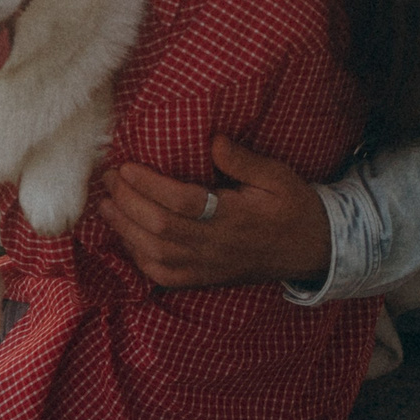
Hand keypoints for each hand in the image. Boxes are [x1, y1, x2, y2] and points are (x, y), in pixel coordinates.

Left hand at [94, 134, 331, 290]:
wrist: (313, 251)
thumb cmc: (293, 207)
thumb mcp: (277, 176)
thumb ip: (244, 160)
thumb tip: (213, 139)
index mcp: (236, 218)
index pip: (183, 203)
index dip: (149, 185)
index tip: (126, 166)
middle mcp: (217, 246)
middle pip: (160, 229)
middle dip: (127, 202)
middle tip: (108, 178)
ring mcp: (208, 268)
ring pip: (155, 254)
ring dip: (125, 229)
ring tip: (106, 204)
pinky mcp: (204, 280)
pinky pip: (162, 275)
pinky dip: (138, 257)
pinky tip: (126, 236)